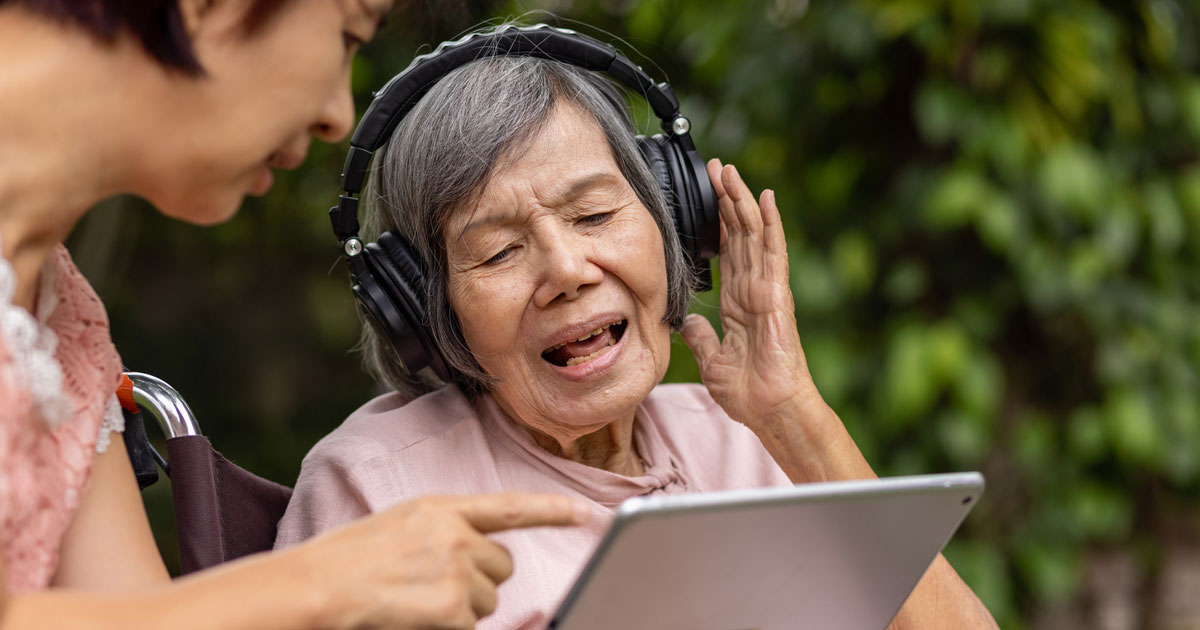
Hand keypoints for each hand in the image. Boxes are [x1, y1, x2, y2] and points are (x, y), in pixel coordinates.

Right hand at [295, 493, 584, 629]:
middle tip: (433, 588)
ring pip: (488, 601)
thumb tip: (476, 558)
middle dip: (479, 582)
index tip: (584, 514)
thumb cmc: (346, 562)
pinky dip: (448, 628)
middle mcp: (457, 534)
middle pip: (501, 567)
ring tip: (416, 602)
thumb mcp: (399, 528)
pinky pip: (469, 627)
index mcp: (442, 509)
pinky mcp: (454, 607)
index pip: (510, 508)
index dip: (551, 511)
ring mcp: (458, 570)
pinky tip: (415, 618)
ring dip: (462, 610)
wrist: (318, 588)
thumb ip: (442, 533)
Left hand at [681, 160, 816, 429]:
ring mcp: (767, 287)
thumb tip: (689, 322)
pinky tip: (764, 197)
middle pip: (739, 233)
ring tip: (729, 171)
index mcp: (738, 301)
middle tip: (715, 167)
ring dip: (741, 201)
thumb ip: (702, 338)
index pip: (727, 252)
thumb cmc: (748, 392)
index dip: (718, 223)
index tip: (708, 196)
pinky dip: (769, 223)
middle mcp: (753, 288)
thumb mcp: (712, 360)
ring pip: (753, 234)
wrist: (770, 409)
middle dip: (726, 200)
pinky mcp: (777, 292)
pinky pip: (773, 251)